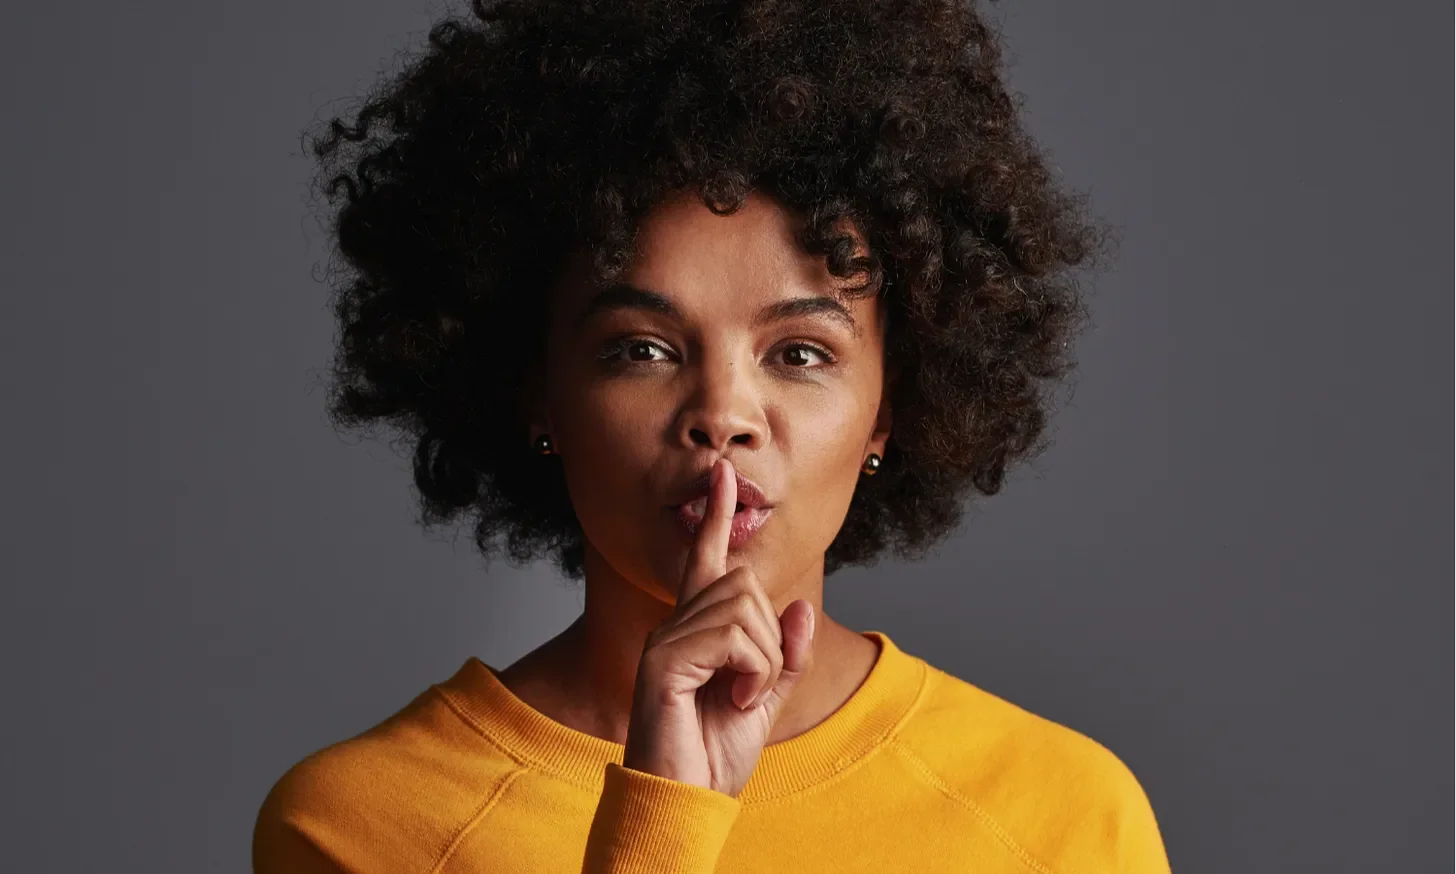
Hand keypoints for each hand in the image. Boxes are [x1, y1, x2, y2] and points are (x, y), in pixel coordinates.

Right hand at [620, 457, 816, 797]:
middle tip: (753, 687)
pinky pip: (735, 639)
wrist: (688, 802)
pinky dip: (753, 671)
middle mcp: (674, 626)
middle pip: (745, 584)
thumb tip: (798, 607)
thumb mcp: (766, 700)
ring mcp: (664, 640)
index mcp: (695, 631)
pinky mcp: (663, 661)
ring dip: (764, 661)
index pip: (709, 562)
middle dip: (771, 638)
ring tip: (741, 697)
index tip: (723, 474)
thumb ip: (785, 656)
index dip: (717, 517)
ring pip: (746, 610)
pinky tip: (735, 700)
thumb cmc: (715, 756)